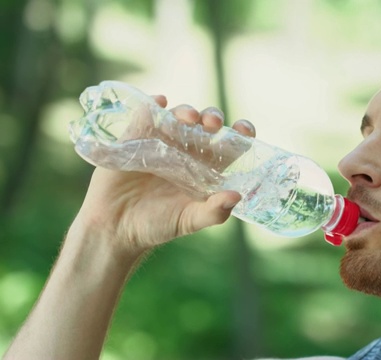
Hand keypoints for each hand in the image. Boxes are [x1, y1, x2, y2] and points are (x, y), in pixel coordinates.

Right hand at [71, 95, 255, 257]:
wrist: (116, 229)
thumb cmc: (158, 225)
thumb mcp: (189, 220)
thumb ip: (214, 212)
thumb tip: (237, 196)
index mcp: (206, 168)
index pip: (229, 144)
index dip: (240, 134)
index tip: (246, 130)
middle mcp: (186, 151)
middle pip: (205, 125)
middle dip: (212, 117)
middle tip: (213, 123)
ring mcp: (161, 142)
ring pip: (178, 116)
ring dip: (186, 111)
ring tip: (189, 117)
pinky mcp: (135, 139)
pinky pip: (145, 115)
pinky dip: (152, 105)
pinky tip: (159, 102)